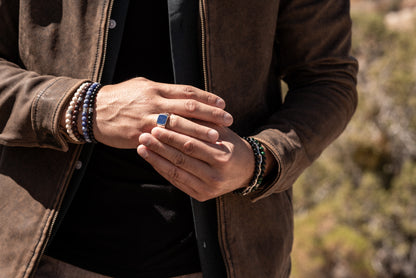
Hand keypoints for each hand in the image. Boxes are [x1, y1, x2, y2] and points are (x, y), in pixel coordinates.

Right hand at [91, 78, 232, 147]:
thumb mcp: (141, 86)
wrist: (92, 110)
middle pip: (188, 106)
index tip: (222, 103)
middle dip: (210, 113)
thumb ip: (162, 91)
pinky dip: (179, 144)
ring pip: (179, 124)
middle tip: (228, 119)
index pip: (187, 91)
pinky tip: (190, 150)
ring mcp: (147, 118)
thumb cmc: (119, 97)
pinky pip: (163, 140)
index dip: (206, 97)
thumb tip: (183, 94)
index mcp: (156, 88)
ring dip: (199, 130)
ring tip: (216, 136)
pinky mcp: (139, 134)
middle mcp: (154, 101)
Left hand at [136, 124, 255, 200]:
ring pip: (176, 173)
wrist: (246, 170)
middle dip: (160, 147)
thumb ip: (199, 124)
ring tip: (142, 148)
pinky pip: (178, 182)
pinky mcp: (201, 196)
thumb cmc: (231, 145)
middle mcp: (215, 176)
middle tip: (143, 136)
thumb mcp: (220, 131)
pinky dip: (163, 170)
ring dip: (156, 160)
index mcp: (221, 157)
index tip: (156, 126)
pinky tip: (152, 160)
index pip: (190, 145)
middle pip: (181, 159)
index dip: (171, 136)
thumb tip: (171, 115)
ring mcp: (208, 189)